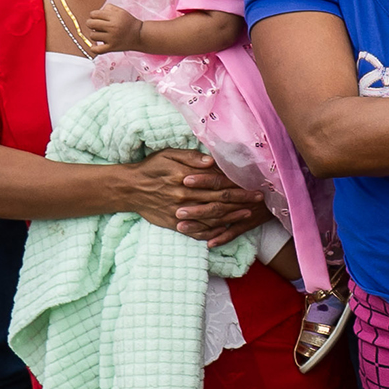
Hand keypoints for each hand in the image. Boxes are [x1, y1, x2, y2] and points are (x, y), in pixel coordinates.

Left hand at [78, 5, 139, 55]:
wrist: (141, 35)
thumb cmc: (129, 22)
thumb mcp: (121, 11)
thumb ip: (108, 8)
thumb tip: (95, 13)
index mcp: (114, 17)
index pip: (94, 14)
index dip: (93, 15)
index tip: (97, 18)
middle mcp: (113, 27)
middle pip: (90, 24)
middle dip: (90, 23)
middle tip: (95, 25)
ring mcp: (112, 38)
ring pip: (92, 35)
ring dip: (94, 34)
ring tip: (100, 34)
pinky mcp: (112, 47)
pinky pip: (97, 50)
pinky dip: (93, 48)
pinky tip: (95, 45)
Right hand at [115, 148, 256, 238]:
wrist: (129, 189)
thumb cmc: (151, 168)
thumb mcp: (168, 155)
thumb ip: (190, 157)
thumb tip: (211, 161)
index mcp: (186, 178)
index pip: (217, 183)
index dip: (237, 185)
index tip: (253, 184)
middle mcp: (186, 197)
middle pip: (219, 200)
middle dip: (241, 200)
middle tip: (259, 200)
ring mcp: (181, 213)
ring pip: (211, 217)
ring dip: (232, 217)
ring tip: (248, 215)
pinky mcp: (175, 224)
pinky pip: (197, 232)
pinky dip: (213, 233)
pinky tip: (225, 231)